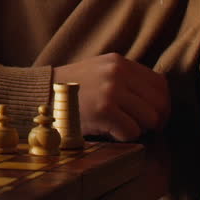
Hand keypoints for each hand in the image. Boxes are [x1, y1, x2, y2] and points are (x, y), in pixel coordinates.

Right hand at [52, 52, 169, 141]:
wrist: (38, 97)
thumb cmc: (70, 92)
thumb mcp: (99, 72)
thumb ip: (126, 80)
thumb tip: (158, 102)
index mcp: (119, 62)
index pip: (161, 84)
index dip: (160, 105)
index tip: (150, 117)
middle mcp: (117, 72)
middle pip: (160, 103)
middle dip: (154, 120)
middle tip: (140, 129)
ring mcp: (111, 90)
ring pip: (150, 118)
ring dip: (138, 129)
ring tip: (118, 127)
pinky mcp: (103, 110)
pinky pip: (132, 131)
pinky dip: (123, 137)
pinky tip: (107, 132)